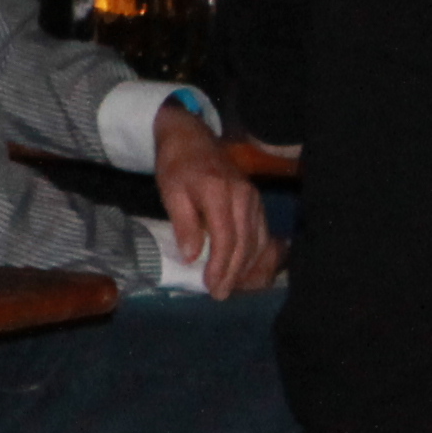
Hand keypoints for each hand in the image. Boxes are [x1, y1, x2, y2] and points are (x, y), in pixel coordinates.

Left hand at [151, 102, 278, 298]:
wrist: (193, 138)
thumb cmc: (177, 165)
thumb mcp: (171, 191)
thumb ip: (183, 223)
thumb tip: (193, 256)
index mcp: (219, 192)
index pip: (226, 238)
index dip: (220, 266)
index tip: (211, 286)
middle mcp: (243, 196)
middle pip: (243, 243)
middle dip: (233, 273)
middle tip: (220, 295)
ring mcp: (254, 198)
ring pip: (256, 241)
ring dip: (245, 268)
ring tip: (231, 287)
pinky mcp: (257, 201)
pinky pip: (261, 233)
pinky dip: (254, 254)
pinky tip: (244, 268)